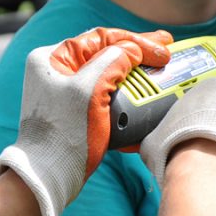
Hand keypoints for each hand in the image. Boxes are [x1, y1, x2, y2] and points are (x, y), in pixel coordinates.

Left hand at [0, 27, 172, 215]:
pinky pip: (106, 96)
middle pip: (106, 53)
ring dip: (135, 75)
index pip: (101, 38)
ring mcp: (65, 92)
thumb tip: (131, 51)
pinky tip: (146, 97)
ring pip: (108, 74)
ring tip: (159, 73)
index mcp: (53, 59)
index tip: (162, 48)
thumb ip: (112, 62)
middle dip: (138, 53)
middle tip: (166, 50)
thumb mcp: (90, 90)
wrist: (49, 177)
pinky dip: (127, 96)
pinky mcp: (76, 112)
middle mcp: (57, 72)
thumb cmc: (65, 136)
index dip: (136, 41)